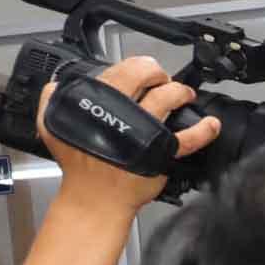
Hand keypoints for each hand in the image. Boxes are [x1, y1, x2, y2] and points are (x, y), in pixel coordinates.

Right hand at [38, 54, 219, 211]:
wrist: (94, 198)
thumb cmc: (79, 165)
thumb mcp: (53, 125)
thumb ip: (52, 100)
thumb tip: (58, 84)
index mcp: (97, 102)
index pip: (121, 70)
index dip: (137, 66)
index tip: (142, 70)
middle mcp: (122, 113)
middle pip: (146, 78)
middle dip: (158, 72)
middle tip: (162, 79)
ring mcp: (145, 133)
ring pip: (167, 100)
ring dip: (180, 92)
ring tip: (185, 94)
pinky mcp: (162, 154)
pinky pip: (188, 139)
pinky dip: (204, 131)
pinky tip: (212, 124)